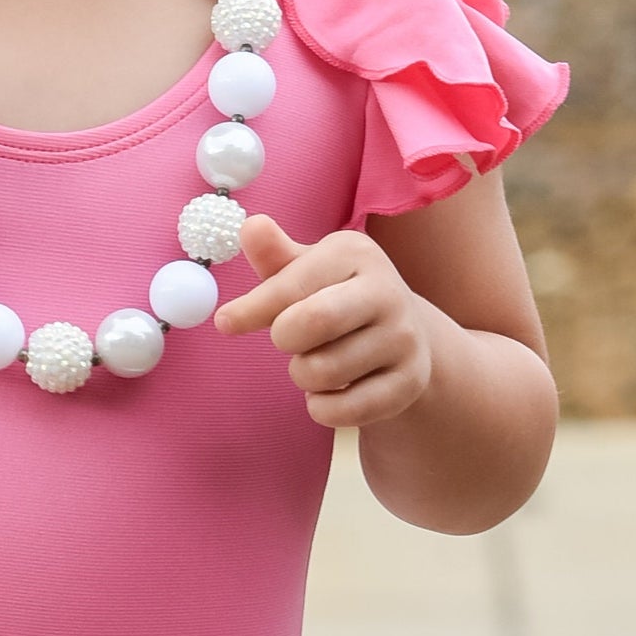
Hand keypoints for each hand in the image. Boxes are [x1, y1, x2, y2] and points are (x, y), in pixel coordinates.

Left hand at [213, 214, 433, 428]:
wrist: (403, 336)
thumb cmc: (334, 296)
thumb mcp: (304, 271)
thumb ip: (274, 256)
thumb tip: (250, 226)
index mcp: (355, 253)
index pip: (291, 285)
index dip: (251, 309)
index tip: (224, 323)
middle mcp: (387, 291)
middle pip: (313, 322)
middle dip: (284, 339)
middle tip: (287, 339)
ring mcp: (405, 338)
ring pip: (324, 371)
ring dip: (302, 374)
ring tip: (315, 361)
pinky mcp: (411, 381)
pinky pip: (346, 410)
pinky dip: (322, 408)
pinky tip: (330, 392)